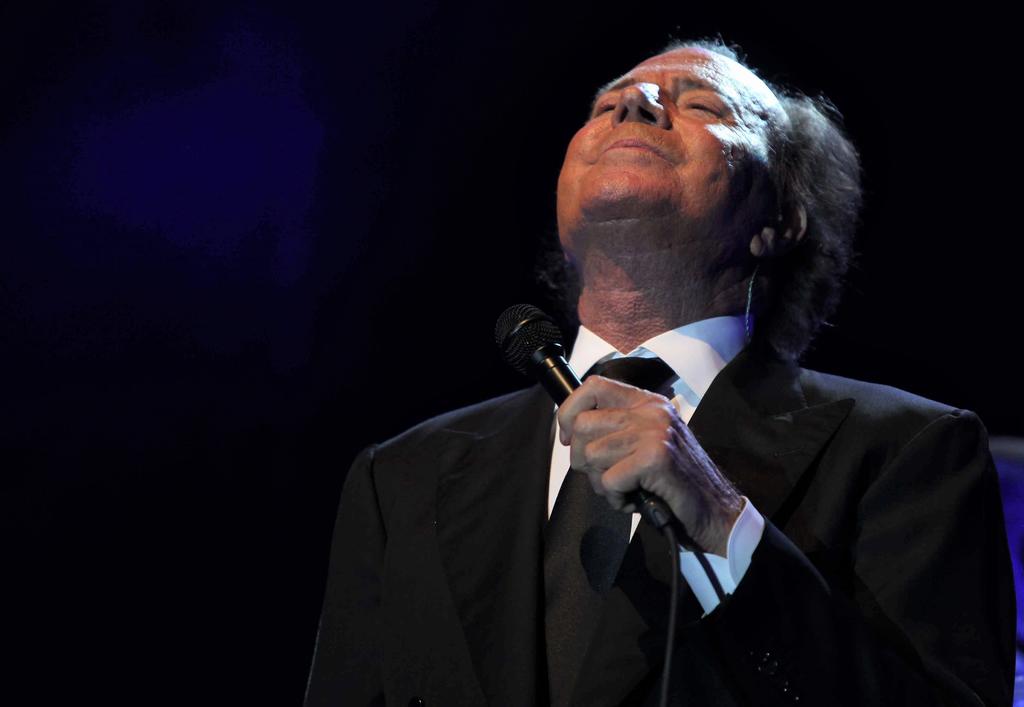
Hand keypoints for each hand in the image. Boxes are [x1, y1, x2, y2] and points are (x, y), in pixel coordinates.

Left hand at [557, 375, 743, 555]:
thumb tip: (570, 430)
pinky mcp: (656, 457)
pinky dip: (616, 498)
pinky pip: (608, 479)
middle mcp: (651, 411)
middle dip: (581, 459)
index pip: (592, 386)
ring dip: (601, 483)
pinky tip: (635, 500)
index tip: (568, 437)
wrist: (716, 511)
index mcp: (647, 402)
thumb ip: (616, 430)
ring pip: (591, 454)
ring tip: (626, 490)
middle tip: (604, 476)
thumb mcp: (646, 443)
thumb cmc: (675, 483)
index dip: (569, 412)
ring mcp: (654, 431)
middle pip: (583, 425)